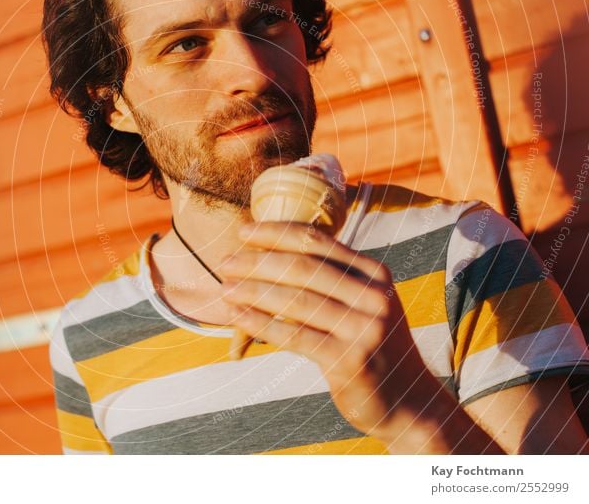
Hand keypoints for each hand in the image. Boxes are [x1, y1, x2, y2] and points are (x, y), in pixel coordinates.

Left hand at [217, 221, 446, 442]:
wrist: (407, 400)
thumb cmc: (370, 345)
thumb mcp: (361, 304)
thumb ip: (329, 278)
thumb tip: (269, 251)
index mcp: (375, 274)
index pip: (317, 241)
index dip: (275, 233)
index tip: (242, 231)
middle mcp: (374, 297)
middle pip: (303, 268)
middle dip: (258, 261)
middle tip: (224, 262)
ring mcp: (364, 329)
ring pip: (296, 301)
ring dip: (253, 292)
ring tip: (224, 289)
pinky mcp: (349, 361)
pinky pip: (295, 336)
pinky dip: (261, 324)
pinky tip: (237, 317)